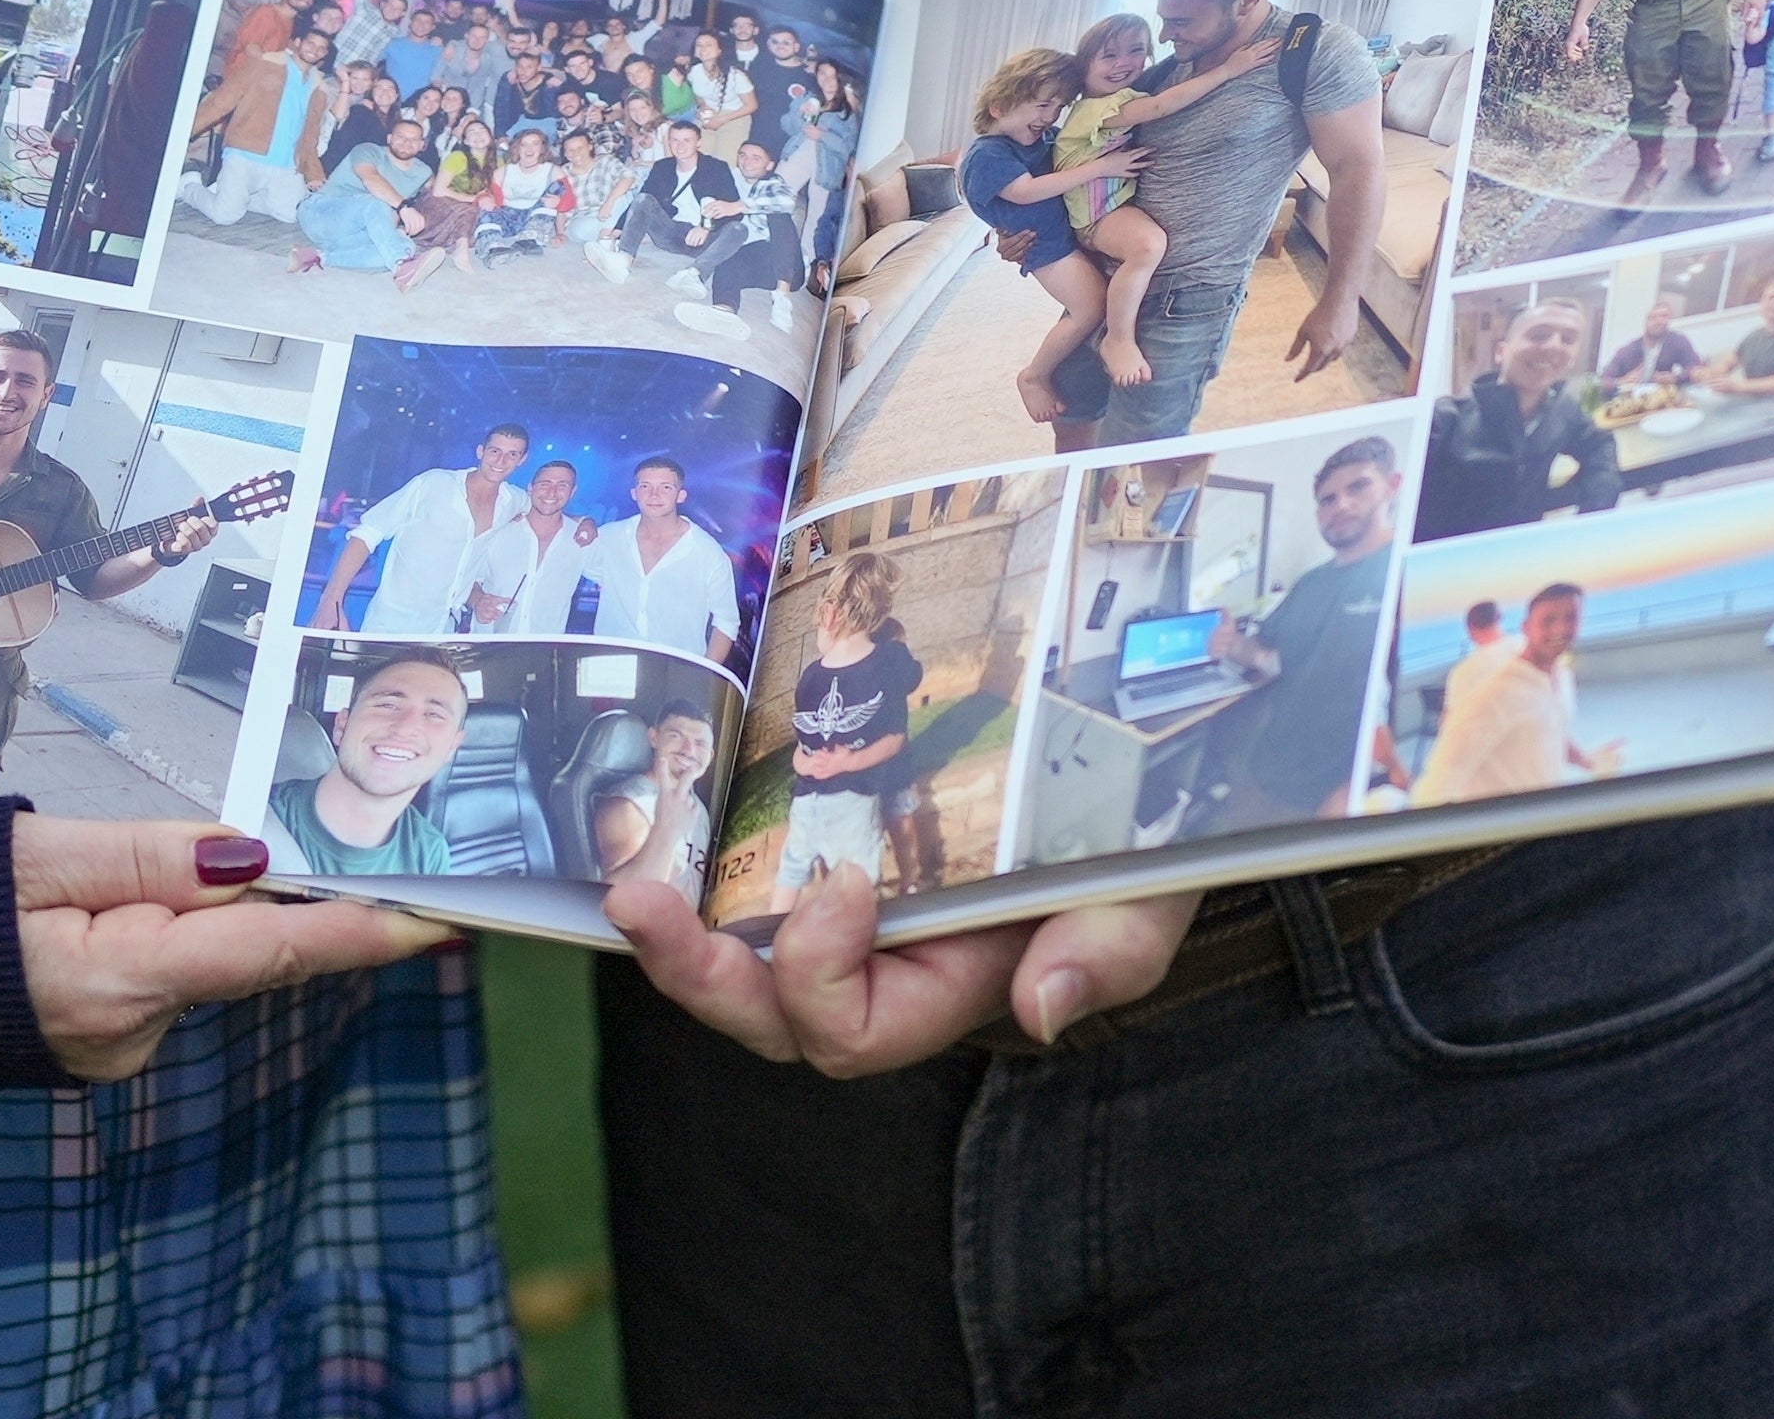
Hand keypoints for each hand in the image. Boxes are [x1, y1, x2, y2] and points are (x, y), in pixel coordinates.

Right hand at [16, 817, 448, 1082]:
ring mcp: (111, 1043)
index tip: (438, 917)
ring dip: (206, 908)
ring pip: (196, 957)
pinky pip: (161, 970)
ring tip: (136, 860)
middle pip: (239, 951)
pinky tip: (116, 898)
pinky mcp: (97, 1035)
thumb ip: (145, 857)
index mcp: (111, 983)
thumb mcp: (31, 854)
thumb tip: (248, 858)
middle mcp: (125, 1032)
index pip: (264, 952)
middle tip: (321, 839)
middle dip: (277, 895)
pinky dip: (169, 930)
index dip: (358, 931)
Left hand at [158, 510, 216, 561]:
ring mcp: (196, 546)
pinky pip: (185, 544)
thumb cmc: (185, 527)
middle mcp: (205, 539)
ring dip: (185, 528)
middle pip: (201, 528)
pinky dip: (180, 537)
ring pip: (192, 535)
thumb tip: (200, 498)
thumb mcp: (191, 515)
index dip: (207, 519)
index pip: (214, 525)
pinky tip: (178, 535)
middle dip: (192, 521)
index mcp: (209, 530)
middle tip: (188, 520)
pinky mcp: (186, 551)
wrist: (171, 540)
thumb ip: (196, 507)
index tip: (201, 516)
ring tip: (181, 526)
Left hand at [601, 862, 1195, 1076]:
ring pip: (738, 952)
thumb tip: (1041, 1013)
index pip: (856, 1033)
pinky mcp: (819, 831)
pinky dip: (694, 860)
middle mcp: (881, 959)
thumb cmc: (1141, 833)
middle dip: (697, 974)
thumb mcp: (1145, 891)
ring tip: (628, 883)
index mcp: (946, 983)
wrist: (1127, 739)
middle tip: (643, 905)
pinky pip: (738, 875)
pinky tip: (656, 817)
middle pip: (767, 1013)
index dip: (826, 977)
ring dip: (674, 928)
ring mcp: (845, 901)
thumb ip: (1107, 953)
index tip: (847, 884)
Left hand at [1285, 278, 1356, 378]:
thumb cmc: (1319, 314)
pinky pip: (1340, 349)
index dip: (1302, 375)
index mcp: (1320, 350)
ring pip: (1332, 359)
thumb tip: (1287, 360)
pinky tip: (1329, 342)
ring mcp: (1343, 346)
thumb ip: (1295, 348)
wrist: (1340, 300)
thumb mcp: (1303, 331)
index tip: (1296, 380)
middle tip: (1304, 368)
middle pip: (1321, 366)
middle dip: (1312, 368)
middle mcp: (1333, 352)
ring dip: (1323, 359)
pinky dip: (1332, 350)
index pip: (1309, 369)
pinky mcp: (1350, 339)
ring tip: (1317, 355)